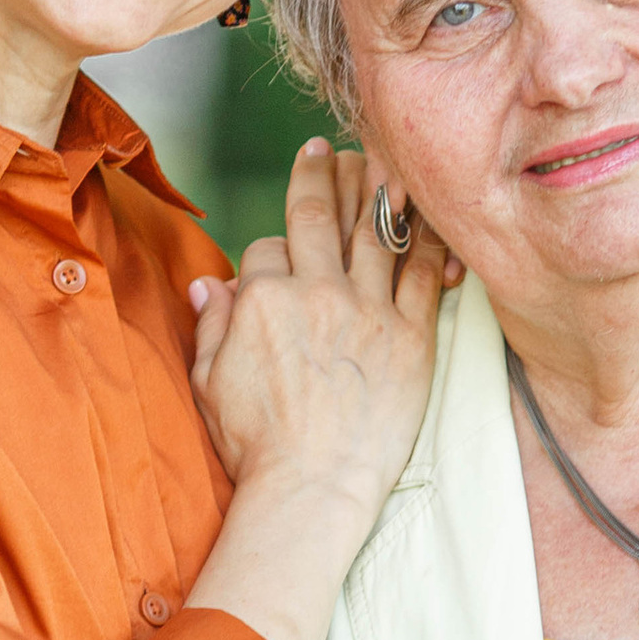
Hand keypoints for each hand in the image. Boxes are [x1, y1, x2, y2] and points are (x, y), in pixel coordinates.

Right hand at [184, 142, 449, 639]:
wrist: (312, 489)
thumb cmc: (254, 447)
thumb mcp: (210, 382)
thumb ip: (212, 327)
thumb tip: (209, 286)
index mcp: (262, 300)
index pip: (268, 247)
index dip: (272, 250)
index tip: (279, 259)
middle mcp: (316, 294)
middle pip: (319, 216)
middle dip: (321, 175)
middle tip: (326, 150)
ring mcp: (369, 313)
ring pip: (375, 231)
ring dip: (376, 190)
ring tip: (378, 163)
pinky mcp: (412, 338)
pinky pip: (424, 273)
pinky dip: (427, 239)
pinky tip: (429, 216)